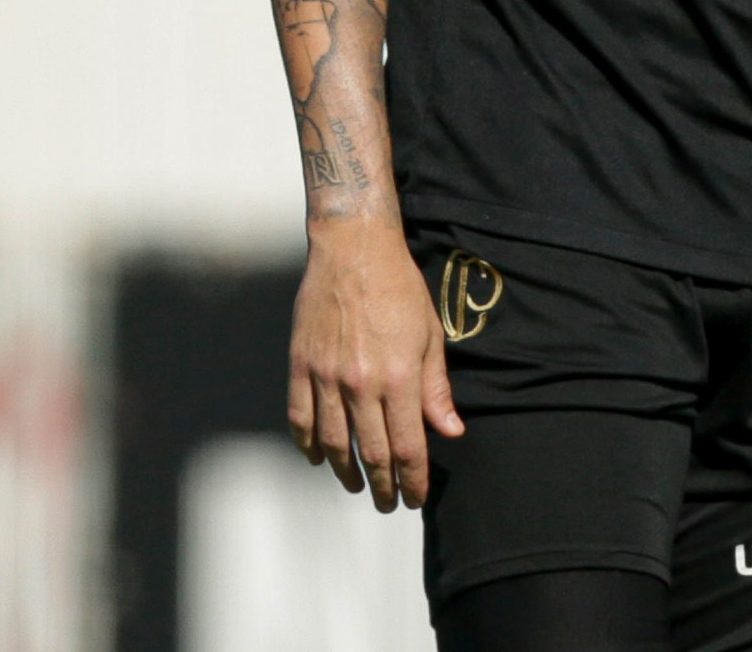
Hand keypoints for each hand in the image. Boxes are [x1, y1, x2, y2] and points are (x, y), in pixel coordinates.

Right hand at [287, 218, 464, 510]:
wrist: (354, 249)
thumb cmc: (399, 287)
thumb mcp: (430, 334)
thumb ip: (436, 388)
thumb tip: (450, 431)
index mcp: (399, 377)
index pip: (409, 446)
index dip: (413, 480)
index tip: (416, 497)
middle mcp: (361, 384)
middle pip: (372, 453)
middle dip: (384, 485)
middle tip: (389, 503)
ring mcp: (327, 376)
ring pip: (334, 443)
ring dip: (346, 473)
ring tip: (358, 486)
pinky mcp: (301, 366)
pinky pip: (301, 419)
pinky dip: (309, 445)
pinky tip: (319, 458)